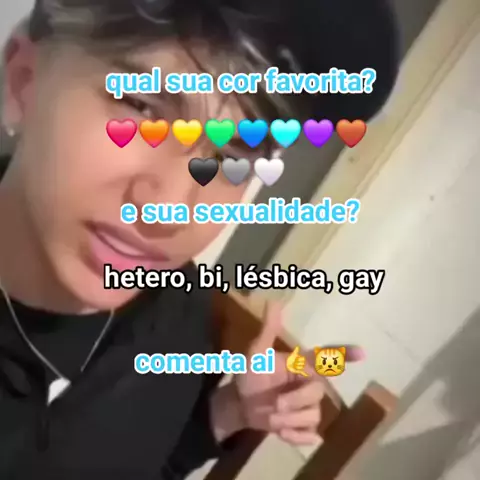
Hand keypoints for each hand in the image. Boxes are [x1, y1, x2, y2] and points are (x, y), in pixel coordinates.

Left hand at [233, 302, 363, 445]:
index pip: (325, 358)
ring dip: (288, 420)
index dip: (343, 354)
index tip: (362, 353)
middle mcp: (309, 384)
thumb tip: (273, 302)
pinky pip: (309, 435)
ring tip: (270, 416)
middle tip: (275, 405)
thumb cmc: (251, 375)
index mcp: (301, 365)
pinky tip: (281, 432)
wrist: (241, 404)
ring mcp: (308, 406)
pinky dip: (294, 436)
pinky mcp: (304, 427)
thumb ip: (268, 331)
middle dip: (295, 401)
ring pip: (312, 415)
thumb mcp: (256, 353)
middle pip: (317, 393)